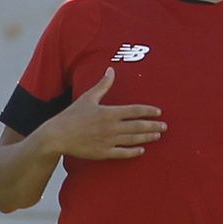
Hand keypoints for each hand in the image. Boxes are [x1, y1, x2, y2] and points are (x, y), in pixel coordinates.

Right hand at [45, 68, 164, 159]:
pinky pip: (122, 153)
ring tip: (157, 136)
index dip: (148, 111)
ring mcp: (108, 141)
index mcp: (109, 112)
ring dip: (147, 137)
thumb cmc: (72, 116)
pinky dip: (133, 152)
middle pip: (138, 126)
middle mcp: (111, 127)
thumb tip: (111, 70)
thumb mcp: (88, 98)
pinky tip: (141, 150)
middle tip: (164, 126)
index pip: (135, 111)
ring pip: (133, 139)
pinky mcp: (103, 153)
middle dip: (153, 126)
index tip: (158, 112)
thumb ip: (102, 85)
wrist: (58, 135)